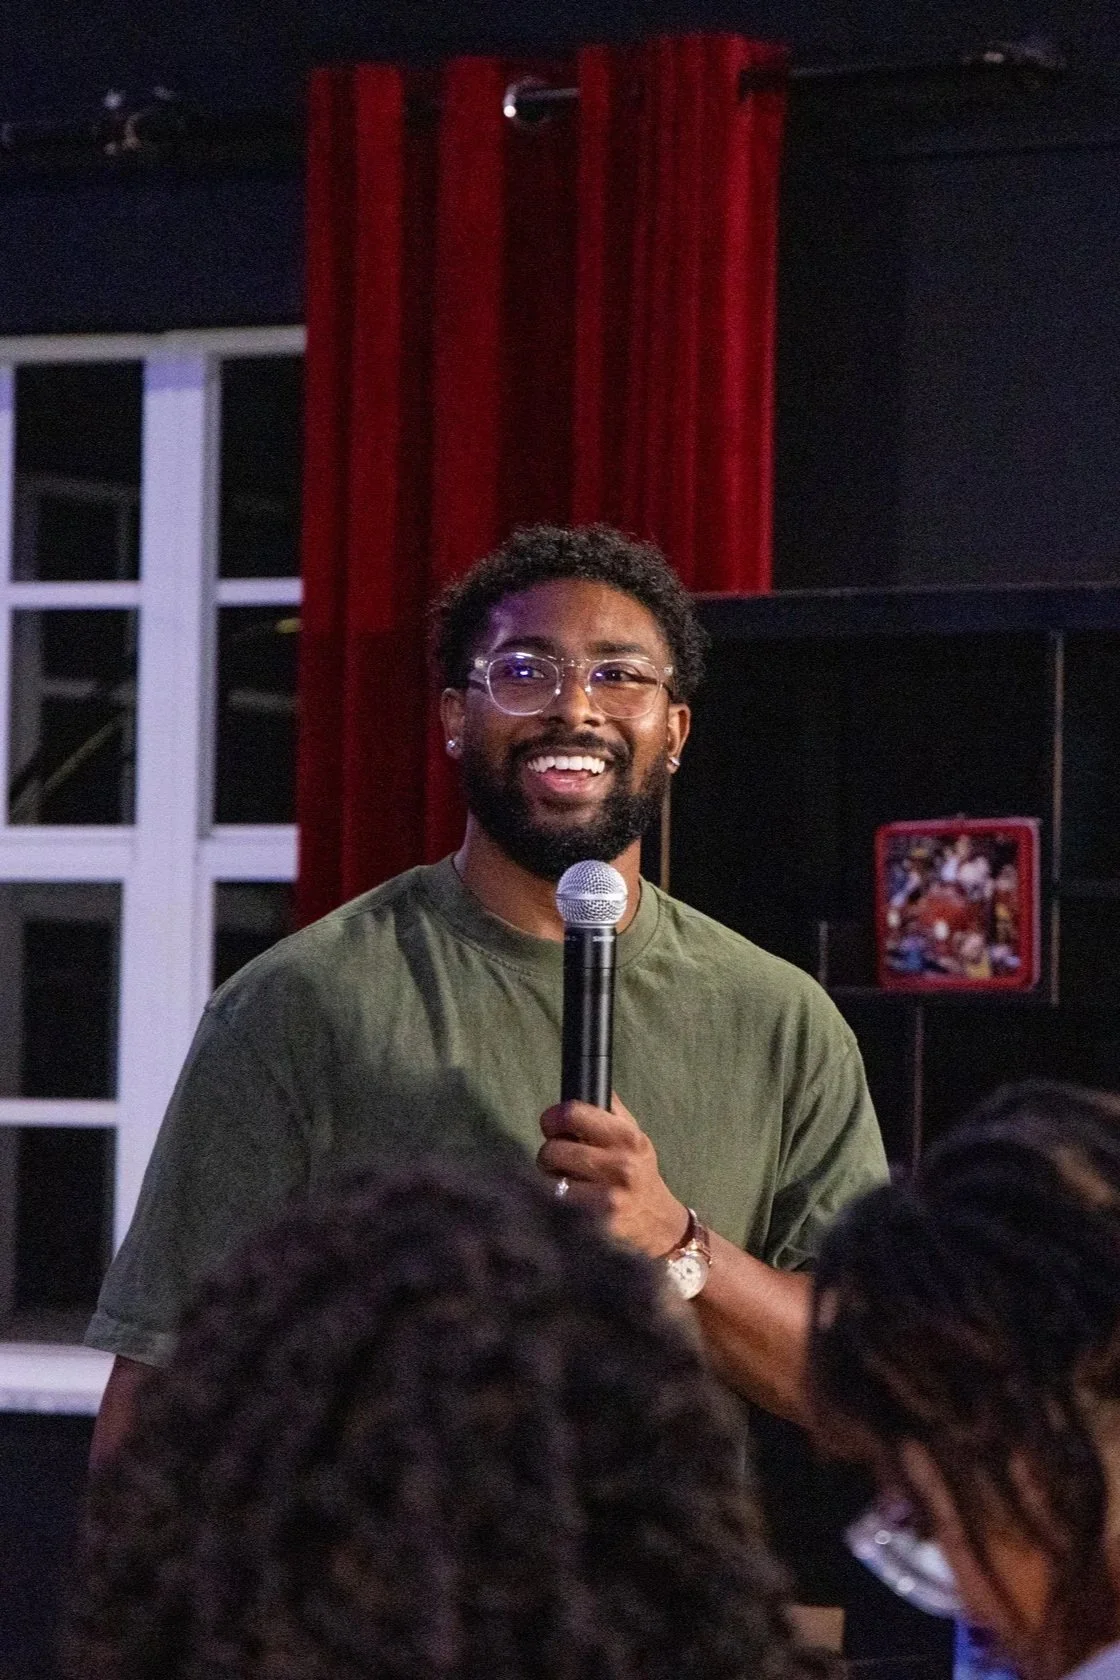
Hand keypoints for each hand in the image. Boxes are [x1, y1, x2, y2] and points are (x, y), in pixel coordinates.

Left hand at [537, 1093, 687, 1256]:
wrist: (659, 1223)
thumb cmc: (640, 1174)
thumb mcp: (635, 1137)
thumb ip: (611, 1111)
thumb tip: (586, 1079)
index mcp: (627, 1137)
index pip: (573, 1113)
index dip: (553, 1117)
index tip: (552, 1124)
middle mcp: (620, 1165)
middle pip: (554, 1149)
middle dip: (549, 1154)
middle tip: (558, 1159)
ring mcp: (609, 1198)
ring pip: (551, 1179)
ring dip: (551, 1179)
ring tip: (565, 1180)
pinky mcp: (598, 1223)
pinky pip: (557, 1204)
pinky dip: (556, 1201)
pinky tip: (571, 1201)